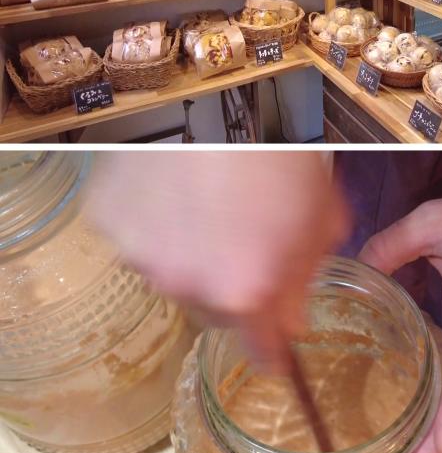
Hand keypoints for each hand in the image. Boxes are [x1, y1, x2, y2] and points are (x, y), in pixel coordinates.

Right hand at [86, 152, 348, 370]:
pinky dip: (155, 223)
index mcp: (244, 290)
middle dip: (232, 288)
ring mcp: (140, 252)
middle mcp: (185, 284)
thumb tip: (292, 320)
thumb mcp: (321, 218)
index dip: (270, 347)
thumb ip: (305, 281)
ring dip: (190, 254)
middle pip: (213, 311)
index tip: (272, 344)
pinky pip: (137, 238)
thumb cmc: (278, 150)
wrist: (220, 102)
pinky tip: (176, 190)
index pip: (259, 351)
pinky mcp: (108, 219)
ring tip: (209, 204)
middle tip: (244, 239)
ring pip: (171, 274)